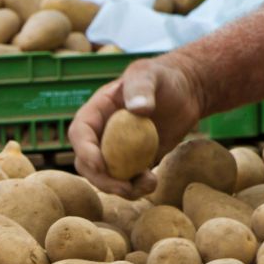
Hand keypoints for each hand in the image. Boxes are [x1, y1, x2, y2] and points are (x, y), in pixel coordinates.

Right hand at [69, 56, 205, 197]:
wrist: (184, 93)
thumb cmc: (162, 78)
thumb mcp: (149, 74)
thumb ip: (141, 87)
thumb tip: (138, 110)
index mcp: (95, 113)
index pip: (79, 134)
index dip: (85, 151)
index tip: (101, 165)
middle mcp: (99, 135)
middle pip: (86, 164)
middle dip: (102, 179)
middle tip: (124, 187)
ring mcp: (114, 152)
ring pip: (104, 178)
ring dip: (121, 189)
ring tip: (149, 184)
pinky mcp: (132, 164)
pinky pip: (126, 182)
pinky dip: (136, 188)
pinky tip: (153, 182)